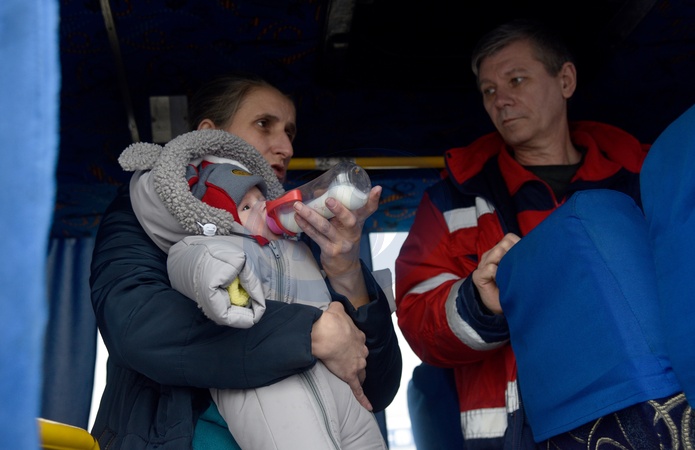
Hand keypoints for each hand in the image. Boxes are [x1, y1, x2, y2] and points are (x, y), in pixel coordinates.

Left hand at [294, 186, 381, 306]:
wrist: (345, 267)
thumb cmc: (344, 239)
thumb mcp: (348, 225)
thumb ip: (338, 209)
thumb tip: (318, 191)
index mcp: (359, 222)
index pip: (369, 210)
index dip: (373, 200)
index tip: (376, 189)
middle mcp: (353, 232)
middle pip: (350, 220)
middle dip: (339, 209)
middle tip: (328, 199)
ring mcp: (342, 243)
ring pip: (326, 228)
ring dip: (310, 215)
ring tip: (298, 206)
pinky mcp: (330, 251)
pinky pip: (316, 237)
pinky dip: (305, 226)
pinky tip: (298, 218)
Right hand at [311, 302, 371, 409]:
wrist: (327, 334)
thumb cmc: (331, 322)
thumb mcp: (336, 309)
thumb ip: (338, 308)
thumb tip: (336, 305)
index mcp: (359, 336)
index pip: (359, 342)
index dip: (354, 344)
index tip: (348, 345)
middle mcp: (361, 351)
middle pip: (362, 358)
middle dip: (357, 360)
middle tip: (348, 360)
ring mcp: (357, 364)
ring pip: (361, 372)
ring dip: (359, 376)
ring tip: (355, 379)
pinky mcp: (350, 376)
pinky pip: (358, 389)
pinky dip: (364, 398)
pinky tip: (369, 406)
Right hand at [471, 233, 519, 313]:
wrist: (500, 309)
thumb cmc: (513, 289)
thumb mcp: (520, 271)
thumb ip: (523, 259)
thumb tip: (537, 250)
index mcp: (500, 252)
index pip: (509, 238)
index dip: (518, 247)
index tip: (523, 261)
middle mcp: (490, 255)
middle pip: (504, 244)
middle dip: (513, 256)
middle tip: (516, 271)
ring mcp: (482, 264)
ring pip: (497, 252)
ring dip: (506, 265)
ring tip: (508, 277)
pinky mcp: (478, 275)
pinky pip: (491, 268)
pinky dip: (498, 275)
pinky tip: (501, 283)